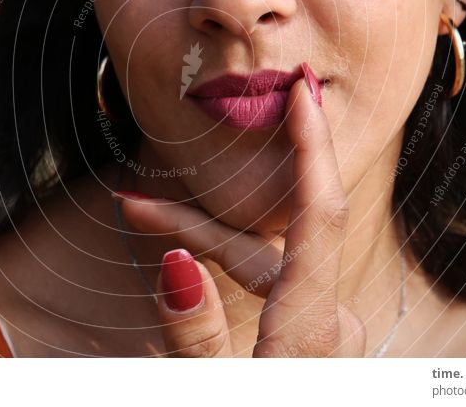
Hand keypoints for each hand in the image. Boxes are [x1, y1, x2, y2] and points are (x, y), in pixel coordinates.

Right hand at [115, 63, 365, 356]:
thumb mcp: (213, 388)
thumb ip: (197, 336)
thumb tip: (176, 265)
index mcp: (313, 331)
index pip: (319, 216)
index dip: (313, 145)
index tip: (305, 90)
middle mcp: (330, 323)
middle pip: (267, 248)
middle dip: (198, 225)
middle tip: (135, 204)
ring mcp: (327, 332)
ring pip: (265, 266)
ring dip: (209, 247)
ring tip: (145, 225)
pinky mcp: (316, 339)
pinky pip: (276, 286)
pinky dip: (235, 271)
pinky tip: (198, 267)